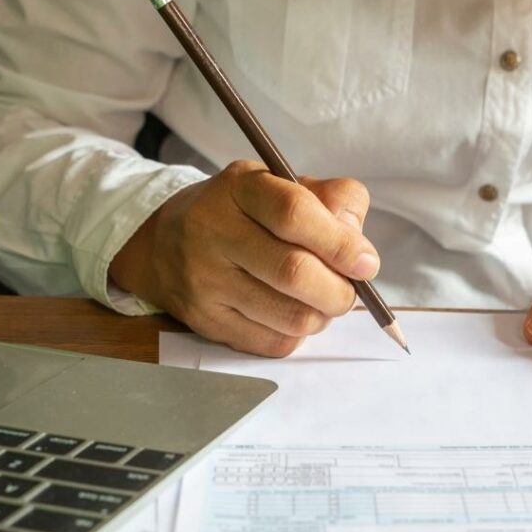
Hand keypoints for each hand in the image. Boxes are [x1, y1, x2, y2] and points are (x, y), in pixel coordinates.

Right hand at [109, 161, 378, 356]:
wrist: (165, 244)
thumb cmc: (244, 213)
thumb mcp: (284, 187)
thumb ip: (333, 202)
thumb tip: (360, 250)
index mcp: (240, 187)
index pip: (294, 214)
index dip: (340, 244)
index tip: (366, 264)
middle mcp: (213, 231)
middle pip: (294, 272)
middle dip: (339, 290)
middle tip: (349, 291)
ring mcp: (205, 280)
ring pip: (290, 316)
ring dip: (322, 315)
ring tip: (320, 301)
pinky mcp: (205, 321)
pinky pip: (274, 343)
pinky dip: (297, 334)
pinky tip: (291, 313)